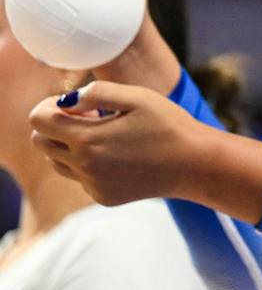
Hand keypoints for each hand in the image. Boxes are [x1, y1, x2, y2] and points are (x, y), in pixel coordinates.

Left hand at [28, 81, 214, 205]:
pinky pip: (80, 178)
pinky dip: (90, 164)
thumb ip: (97, 92)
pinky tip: (119, 155)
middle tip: (89, 117)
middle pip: (41, 142)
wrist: (194, 164)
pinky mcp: (103, 197)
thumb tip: (66, 100)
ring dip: (70, 146)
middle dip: (57, 125)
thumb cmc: (169, 124)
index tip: (74, 103)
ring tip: (105, 135)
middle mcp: (84, 166)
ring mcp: (92, 185)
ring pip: (57, 162)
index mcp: (88, 139)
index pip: (38, 120)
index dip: (49, 105)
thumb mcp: (138, 97)